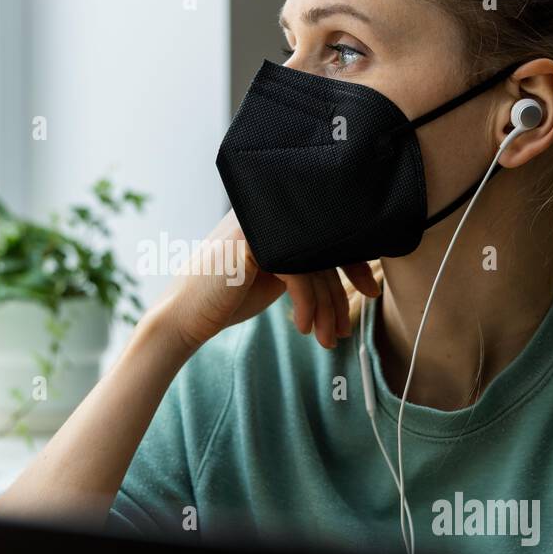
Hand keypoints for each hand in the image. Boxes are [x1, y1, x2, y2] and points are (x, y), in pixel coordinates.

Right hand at [154, 209, 379, 351]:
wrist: (183, 317)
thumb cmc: (226, 301)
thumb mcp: (273, 278)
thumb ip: (302, 265)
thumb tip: (349, 269)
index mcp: (272, 219)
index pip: (325, 233)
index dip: (352, 262)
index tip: (369, 290)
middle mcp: (266, 215)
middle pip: (325, 246)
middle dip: (344, 289)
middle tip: (350, 323)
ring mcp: (257, 226)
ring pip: (314, 263)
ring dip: (326, 307)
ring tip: (327, 338)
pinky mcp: (252, 245)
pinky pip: (298, 273)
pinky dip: (306, 305)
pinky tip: (302, 327)